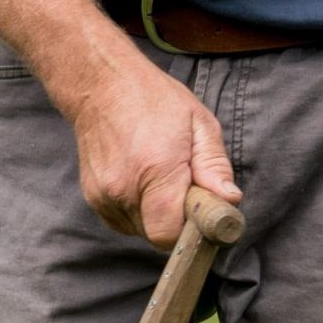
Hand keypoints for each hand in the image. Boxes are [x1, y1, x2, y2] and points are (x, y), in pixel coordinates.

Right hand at [63, 55, 239, 243]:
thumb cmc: (153, 100)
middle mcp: (123, 188)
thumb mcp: (198, 123)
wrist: (100, 87)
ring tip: (160, 180)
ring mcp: (103, 195)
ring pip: (140, 231)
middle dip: (177, 220)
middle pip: (157, 235)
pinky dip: (138, 211)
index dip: (191, 228)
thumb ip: (214, 165)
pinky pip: (124, 222)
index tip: (202, 211)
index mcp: (155, 169)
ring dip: (156, 216)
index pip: (170, 234)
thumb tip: (229, 199)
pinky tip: (143, 183)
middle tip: (184, 187)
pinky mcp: (93, 197)